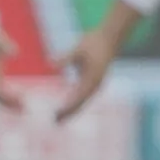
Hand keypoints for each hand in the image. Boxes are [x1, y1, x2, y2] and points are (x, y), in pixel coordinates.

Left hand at [55, 1, 140, 122]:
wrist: (110, 37)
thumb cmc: (93, 41)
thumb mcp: (78, 49)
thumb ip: (65, 57)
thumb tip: (49, 64)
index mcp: (91, 80)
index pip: (77, 99)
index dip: (66, 109)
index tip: (55, 115)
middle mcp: (95, 85)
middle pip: (80, 104)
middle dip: (68, 113)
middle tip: (54, 121)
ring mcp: (96, 83)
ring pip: (83, 101)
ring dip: (72, 109)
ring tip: (59, 117)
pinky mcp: (95, 80)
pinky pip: (85, 94)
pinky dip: (76, 101)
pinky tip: (67, 103)